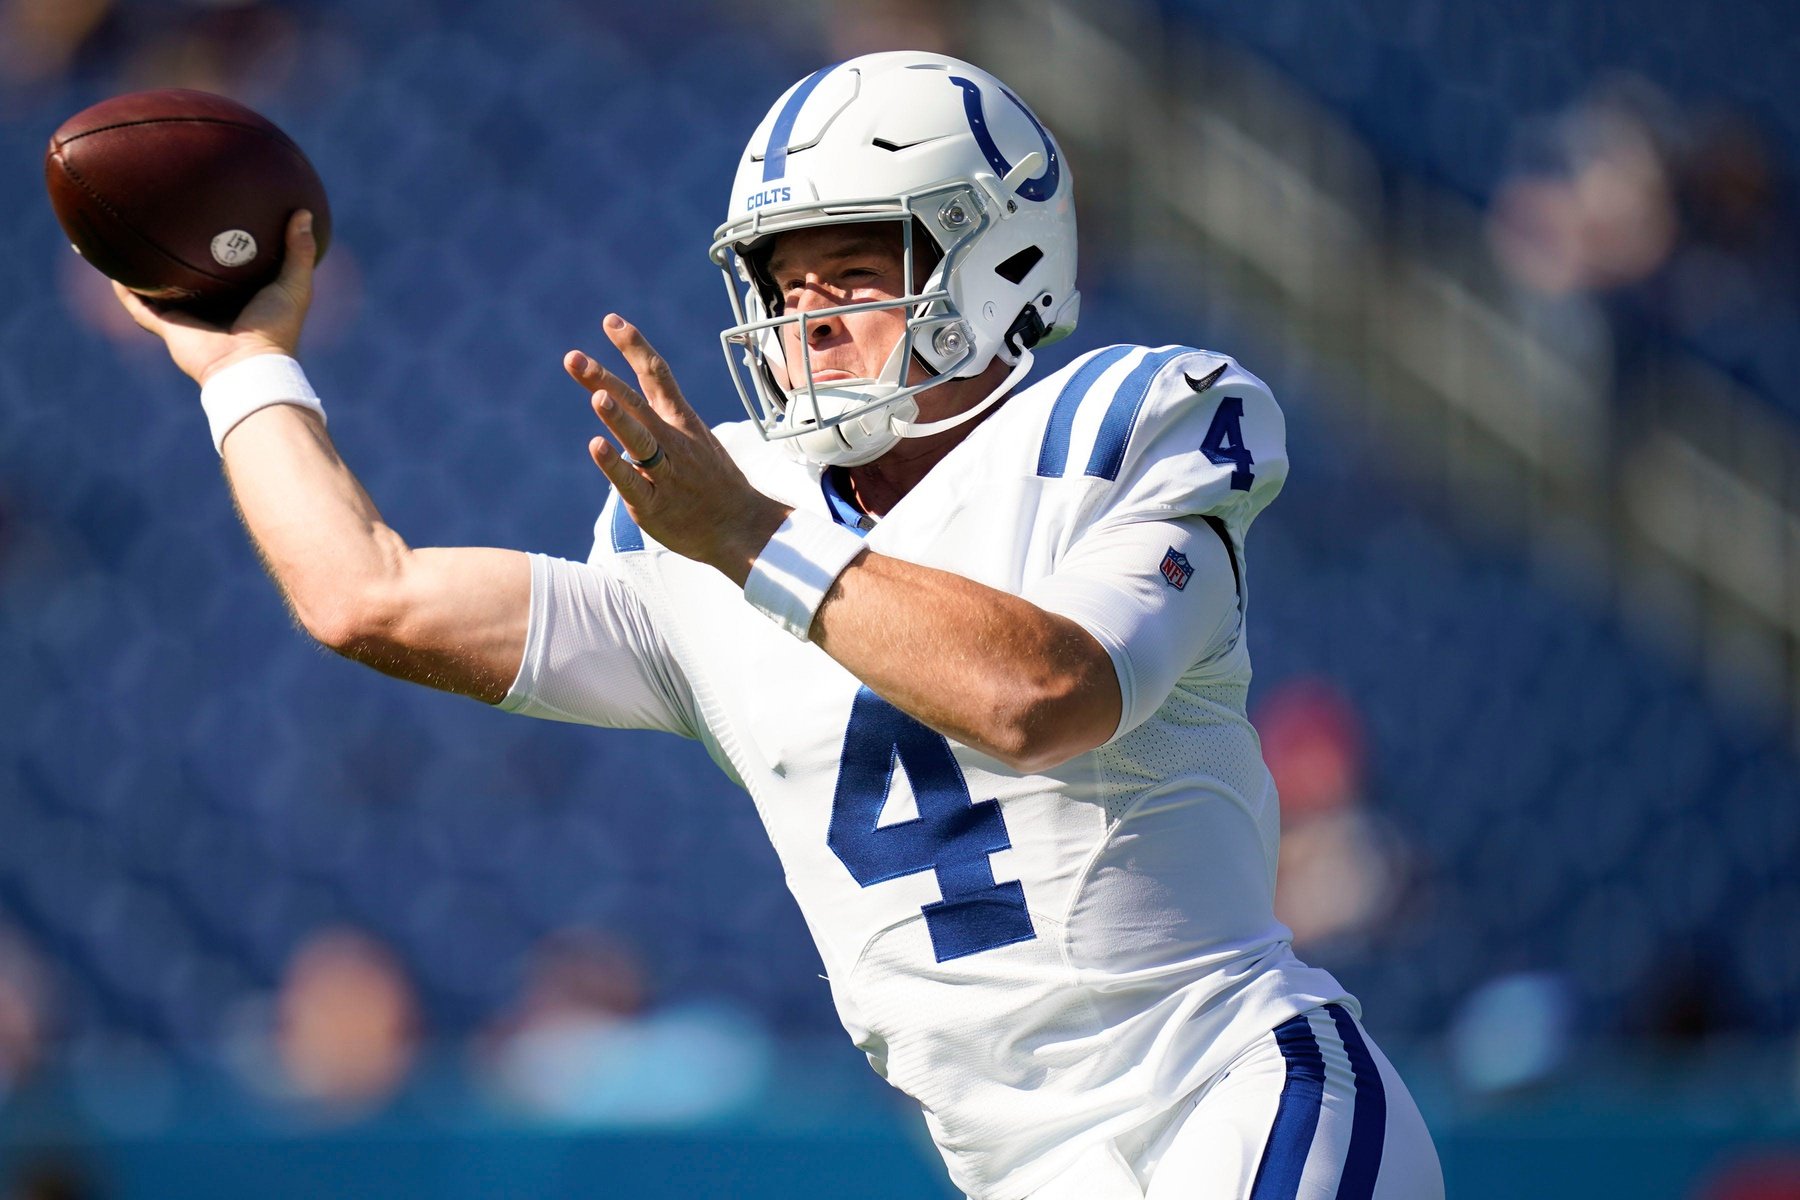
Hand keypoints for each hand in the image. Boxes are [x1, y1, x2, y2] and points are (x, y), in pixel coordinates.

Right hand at [114, 209, 317, 385]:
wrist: (249, 367)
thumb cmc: (276, 329)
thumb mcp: (294, 286)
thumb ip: (298, 251)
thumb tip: (303, 212)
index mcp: (239, 297)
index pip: (224, 264)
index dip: (216, 242)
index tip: (208, 214)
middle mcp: (210, 306)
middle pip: (186, 272)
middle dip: (173, 249)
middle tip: (160, 216)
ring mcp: (186, 317)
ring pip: (155, 286)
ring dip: (137, 265)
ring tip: (120, 234)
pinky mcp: (166, 327)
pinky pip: (137, 303)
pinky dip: (122, 286)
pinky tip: (107, 262)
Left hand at [565, 314, 787, 584]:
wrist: (740, 526)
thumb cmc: (712, 480)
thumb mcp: (695, 436)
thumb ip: (660, 415)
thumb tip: (621, 394)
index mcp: (681, 420)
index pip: (657, 374)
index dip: (633, 346)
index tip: (610, 321)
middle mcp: (673, 440)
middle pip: (637, 403)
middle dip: (604, 379)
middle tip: (573, 358)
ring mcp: (665, 472)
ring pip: (640, 439)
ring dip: (618, 417)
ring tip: (597, 396)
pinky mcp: (654, 505)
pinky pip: (632, 483)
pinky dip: (615, 465)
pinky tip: (597, 447)